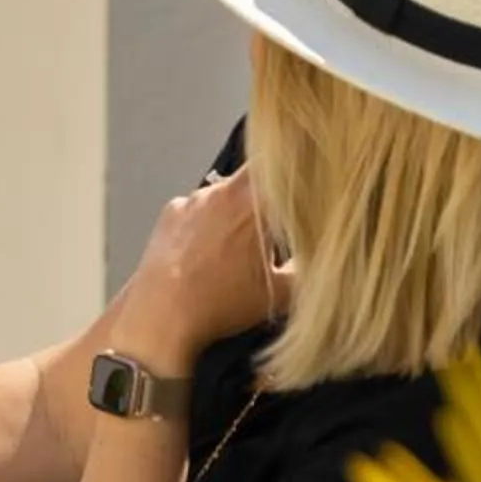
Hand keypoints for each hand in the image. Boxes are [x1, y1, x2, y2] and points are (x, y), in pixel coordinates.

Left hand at [114, 169, 291, 371]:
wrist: (162, 314)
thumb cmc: (224, 303)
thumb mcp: (281, 294)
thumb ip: (306, 269)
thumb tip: (318, 257)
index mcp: (255, 202)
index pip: (282, 167)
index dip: (296, 174)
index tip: (306, 187)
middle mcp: (221, 191)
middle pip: (253, 177)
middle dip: (267, 195)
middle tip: (275, 223)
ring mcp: (191, 199)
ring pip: (225, 193)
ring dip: (236, 209)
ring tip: (238, 246)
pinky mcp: (169, 212)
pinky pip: (198, 207)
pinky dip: (208, 221)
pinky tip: (207, 250)